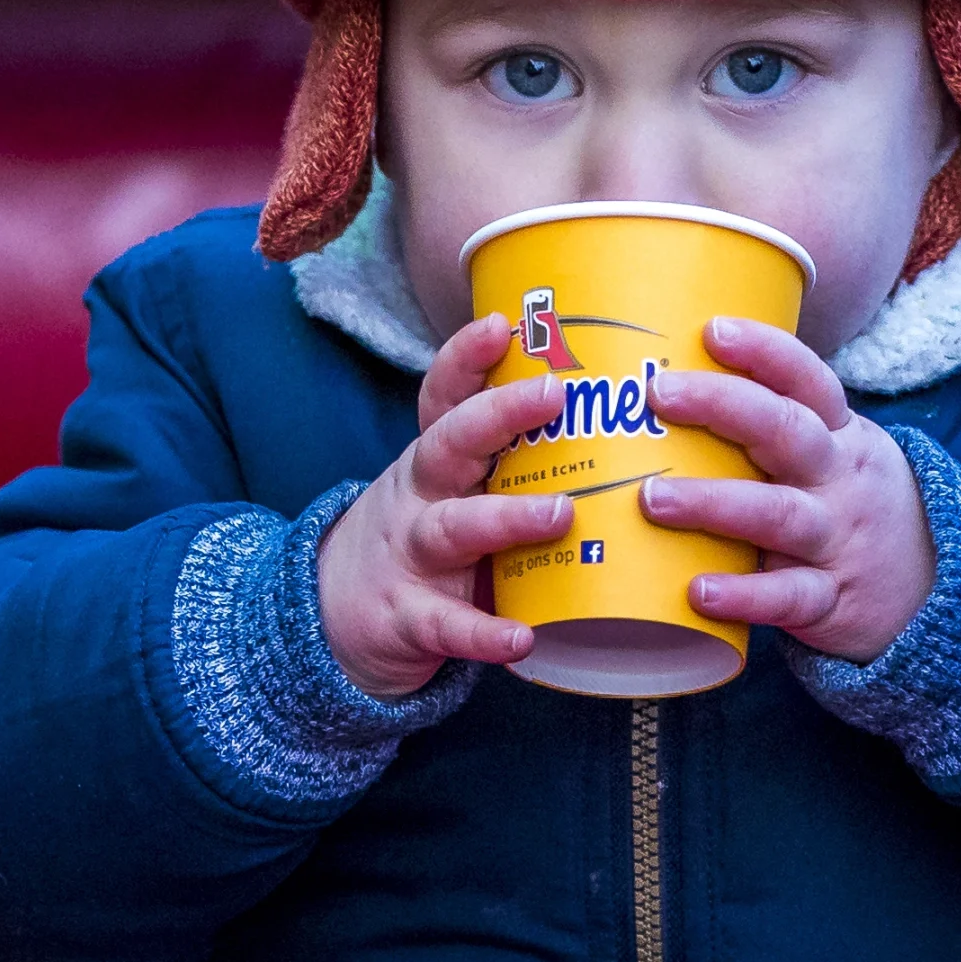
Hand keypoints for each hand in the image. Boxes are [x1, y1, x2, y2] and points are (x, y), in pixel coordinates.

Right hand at [314, 315, 579, 699]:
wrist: (336, 618)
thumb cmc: (427, 538)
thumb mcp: (454, 489)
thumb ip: (514, 459)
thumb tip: (623, 414)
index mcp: (436, 460)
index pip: (446, 397)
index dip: (467, 358)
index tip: (502, 323)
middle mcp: (418, 496)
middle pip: (449, 443)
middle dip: (497, 414)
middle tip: (554, 392)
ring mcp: (409, 555)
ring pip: (452, 527)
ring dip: (505, 517)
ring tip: (559, 513)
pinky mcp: (408, 618)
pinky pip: (446, 625)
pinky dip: (482, 633)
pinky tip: (520, 638)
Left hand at [642, 316, 935, 663]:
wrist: (936, 590)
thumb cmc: (850, 507)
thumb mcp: (834, 454)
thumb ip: (770, 427)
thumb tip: (666, 384)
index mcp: (838, 436)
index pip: (808, 380)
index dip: (765, 351)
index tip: (713, 329)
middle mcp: (839, 480)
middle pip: (787, 432)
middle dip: (723, 406)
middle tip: (660, 393)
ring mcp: (836, 540)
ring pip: (777, 513)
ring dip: (713, 503)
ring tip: (652, 498)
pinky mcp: (830, 600)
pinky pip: (788, 596)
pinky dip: (744, 594)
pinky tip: (698, 591)